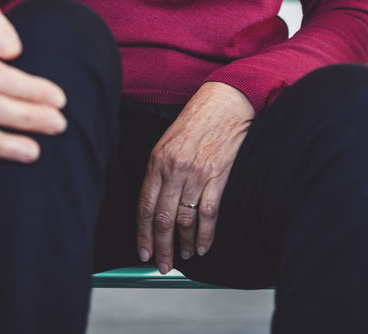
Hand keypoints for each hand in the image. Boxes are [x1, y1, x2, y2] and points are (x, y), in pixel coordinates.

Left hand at [136, 82, 254, 272]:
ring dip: (185, 243)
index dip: (143, 233)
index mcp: (157, 161)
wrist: (224, 103)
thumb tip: (155, 207)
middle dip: (162, 246)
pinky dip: (206, 234)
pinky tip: (203, 246)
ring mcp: (197, 174)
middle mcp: (174, 169)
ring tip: (184, 256)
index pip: (145, 206)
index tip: (143, 252)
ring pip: (185, 219)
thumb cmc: (195, 122)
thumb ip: (160, 173)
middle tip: (162, 264)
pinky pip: (209, 213)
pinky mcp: (218, 175)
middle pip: (163, 218)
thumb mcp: (167, 143)